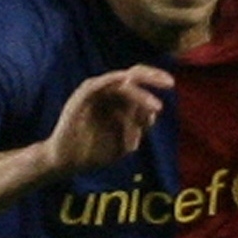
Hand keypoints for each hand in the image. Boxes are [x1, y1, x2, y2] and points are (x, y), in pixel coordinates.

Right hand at [43, 65, 172, 174]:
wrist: (67, 161)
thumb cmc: (95, 153)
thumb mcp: (125, 143)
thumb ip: (138, 128)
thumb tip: (152, 114)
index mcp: (118, 101)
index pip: (140, 85)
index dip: (155, 83)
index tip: (171, 88)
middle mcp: (107, 93)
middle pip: (133, 76)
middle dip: (153, 77)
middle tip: (170, 83)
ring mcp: (94, 93)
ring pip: (121, 84)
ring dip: (140, 94)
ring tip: (157, 108)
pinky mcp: (82, 96)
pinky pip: (100, 84)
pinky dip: (114, 81)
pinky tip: (126, 81)